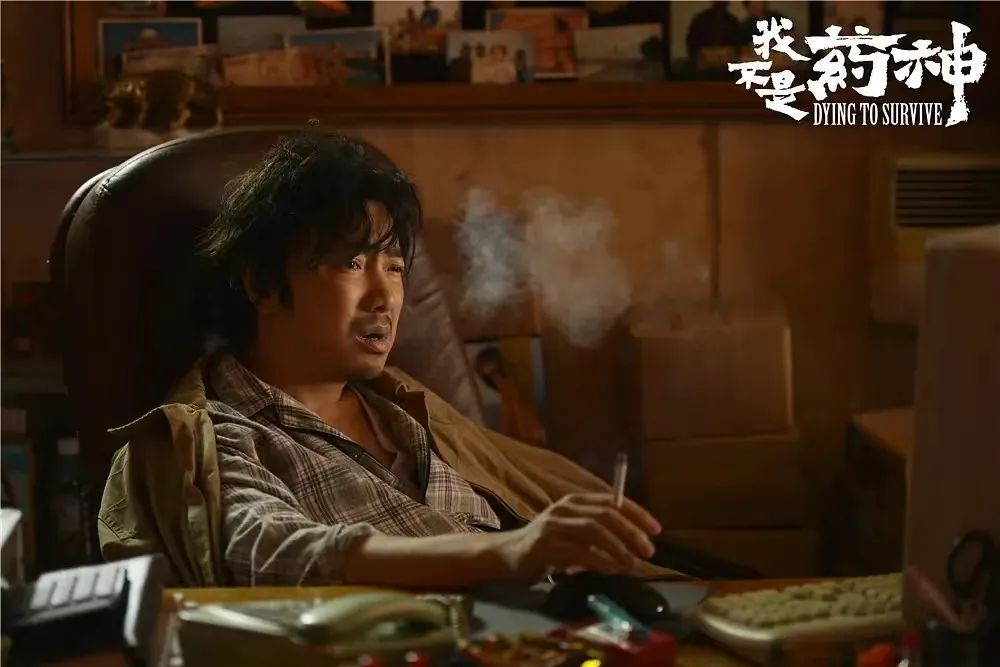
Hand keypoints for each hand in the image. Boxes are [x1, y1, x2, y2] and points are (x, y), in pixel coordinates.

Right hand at [493, 493, 661, 582]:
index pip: (613, 500)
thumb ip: (600, 531)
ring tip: (633, 563)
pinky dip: (599, 562)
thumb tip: (636, 540)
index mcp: (576, 501)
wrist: (509, 554)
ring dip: (618, 548)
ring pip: (593, 531)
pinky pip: (578, 553)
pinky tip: (612, 570)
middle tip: (648, 550)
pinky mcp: (545, 546)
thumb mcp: (575, 531)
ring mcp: (553, 525)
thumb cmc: (548, 543)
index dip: (637, 513)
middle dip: (631, 531)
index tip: (656, 529)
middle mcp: (565, 508)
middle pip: (605, 514)